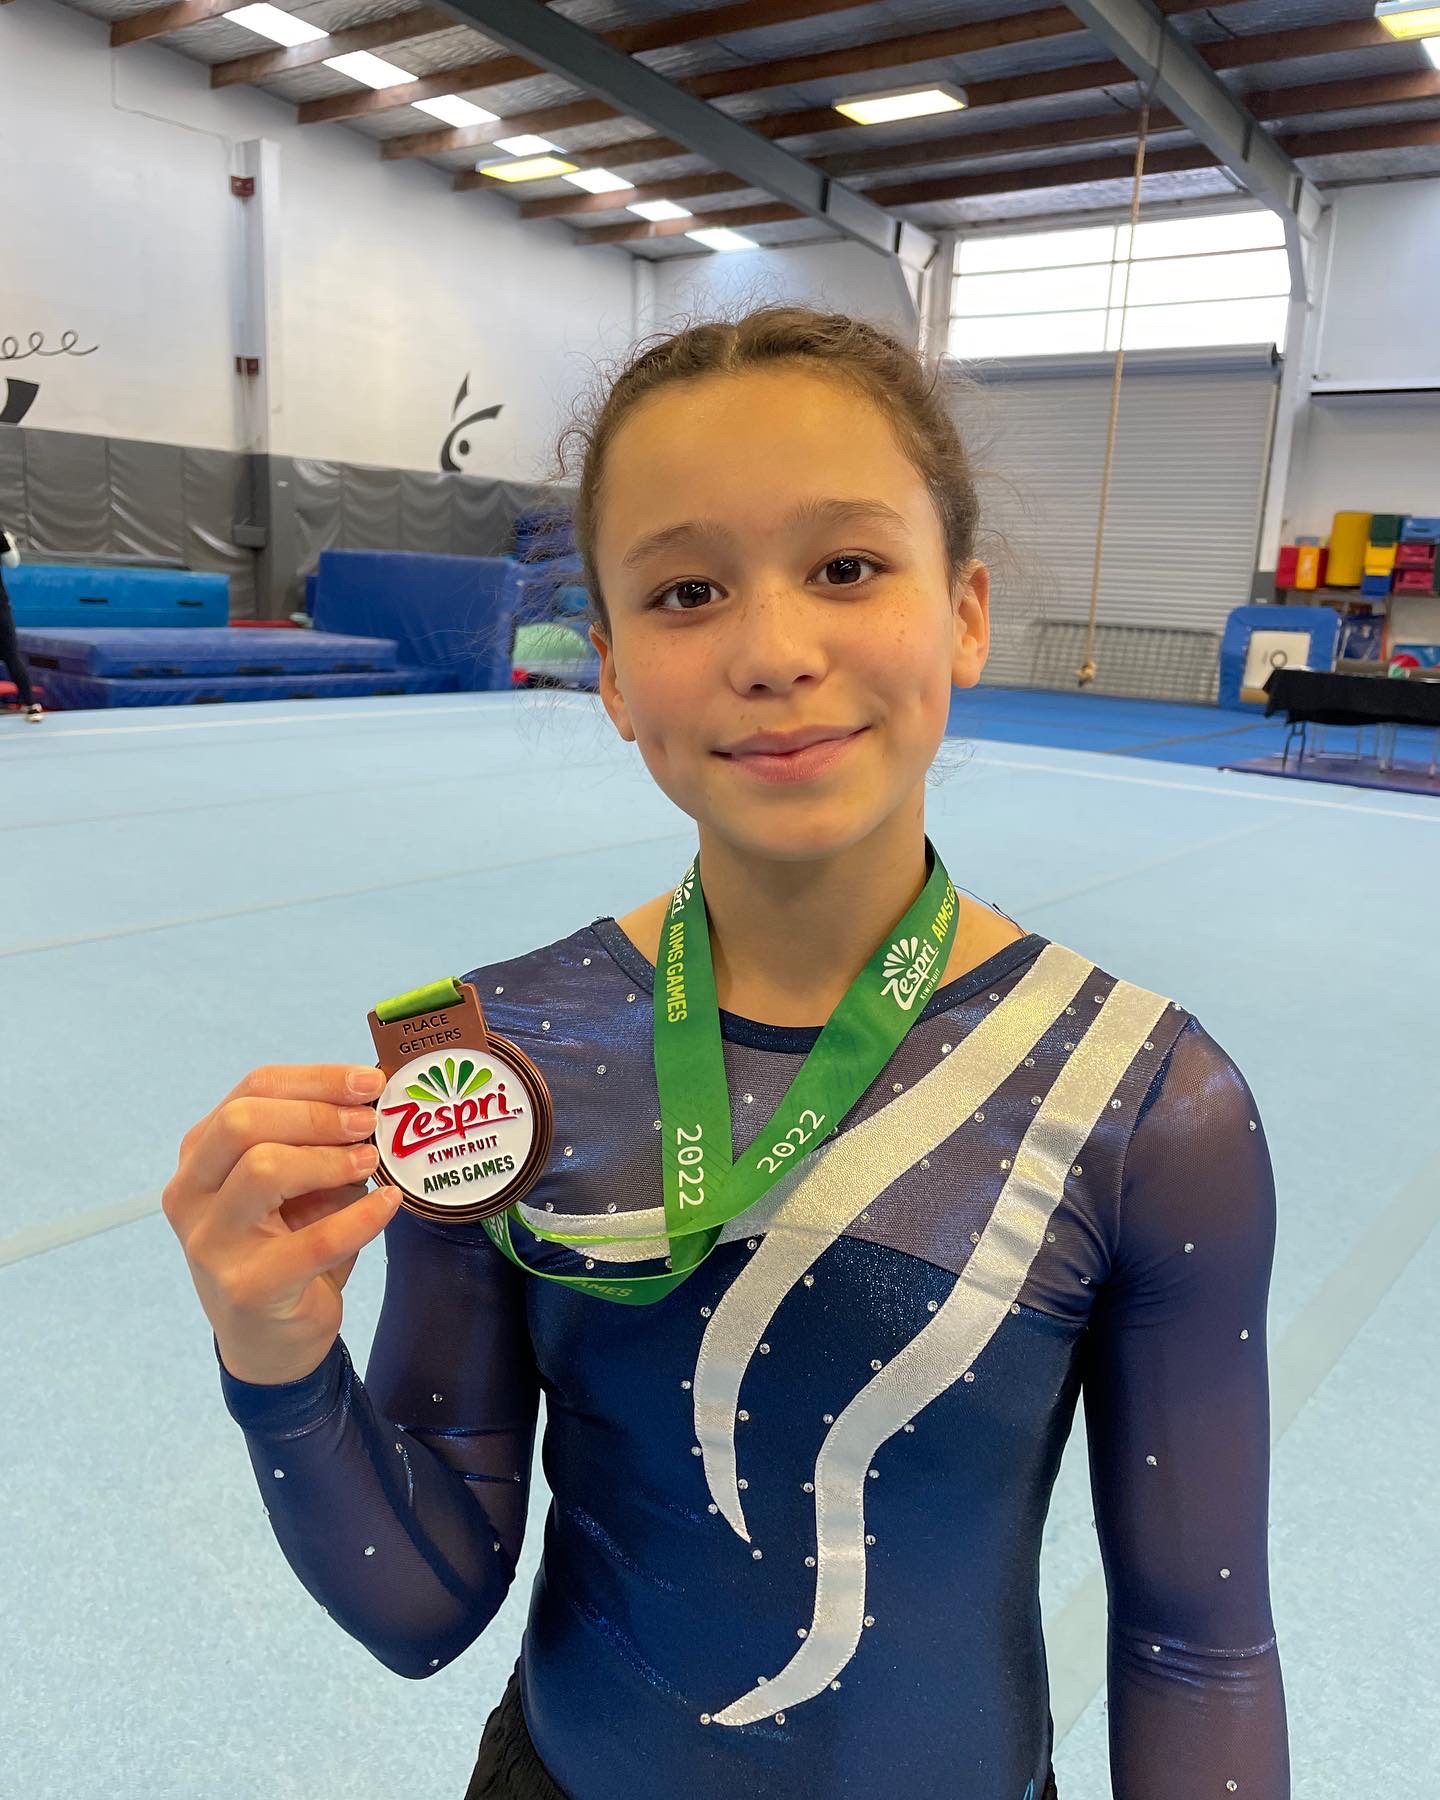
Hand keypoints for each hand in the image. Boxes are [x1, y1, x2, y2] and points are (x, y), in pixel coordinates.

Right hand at [162, 1063, 399, 1385]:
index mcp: (201, 1155)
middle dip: (316, 1113)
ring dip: (329, 1159)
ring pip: (262, 1169)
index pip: (251, 1091)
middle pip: (243, 1122)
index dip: (315, 1079)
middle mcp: (191, 1193)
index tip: (368, 1082)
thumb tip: (374, 1100)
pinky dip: (359, 1218)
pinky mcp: (247, 1287)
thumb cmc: (287, 1246)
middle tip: (368, 1122)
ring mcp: (211, 1243)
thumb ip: (317, 1143)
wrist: (271, 1342)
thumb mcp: (295, 1185)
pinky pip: (311, 1242)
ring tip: (371, 1163)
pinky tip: (388, 1204)